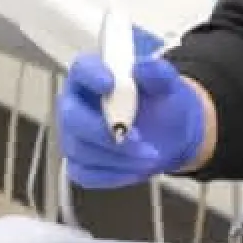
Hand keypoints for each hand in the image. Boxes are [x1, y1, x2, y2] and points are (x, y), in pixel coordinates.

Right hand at [58, 30, 209, 189]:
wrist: (169, 134)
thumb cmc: (161, 104)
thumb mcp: (167, 85)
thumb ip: (157, 73)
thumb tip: (142, 67)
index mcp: (93, 77)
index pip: (82, 70)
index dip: (92, 76)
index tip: (110, 84)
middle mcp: (76, 105)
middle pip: (72, 117)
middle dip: (104, 132)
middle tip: (136, 138)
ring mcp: (74, 136)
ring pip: (82, 149)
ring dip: (118, 156)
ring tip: (149, 156)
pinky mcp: (80, 163)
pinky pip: (86, 174)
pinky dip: (114, 175)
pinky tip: (136, 169)